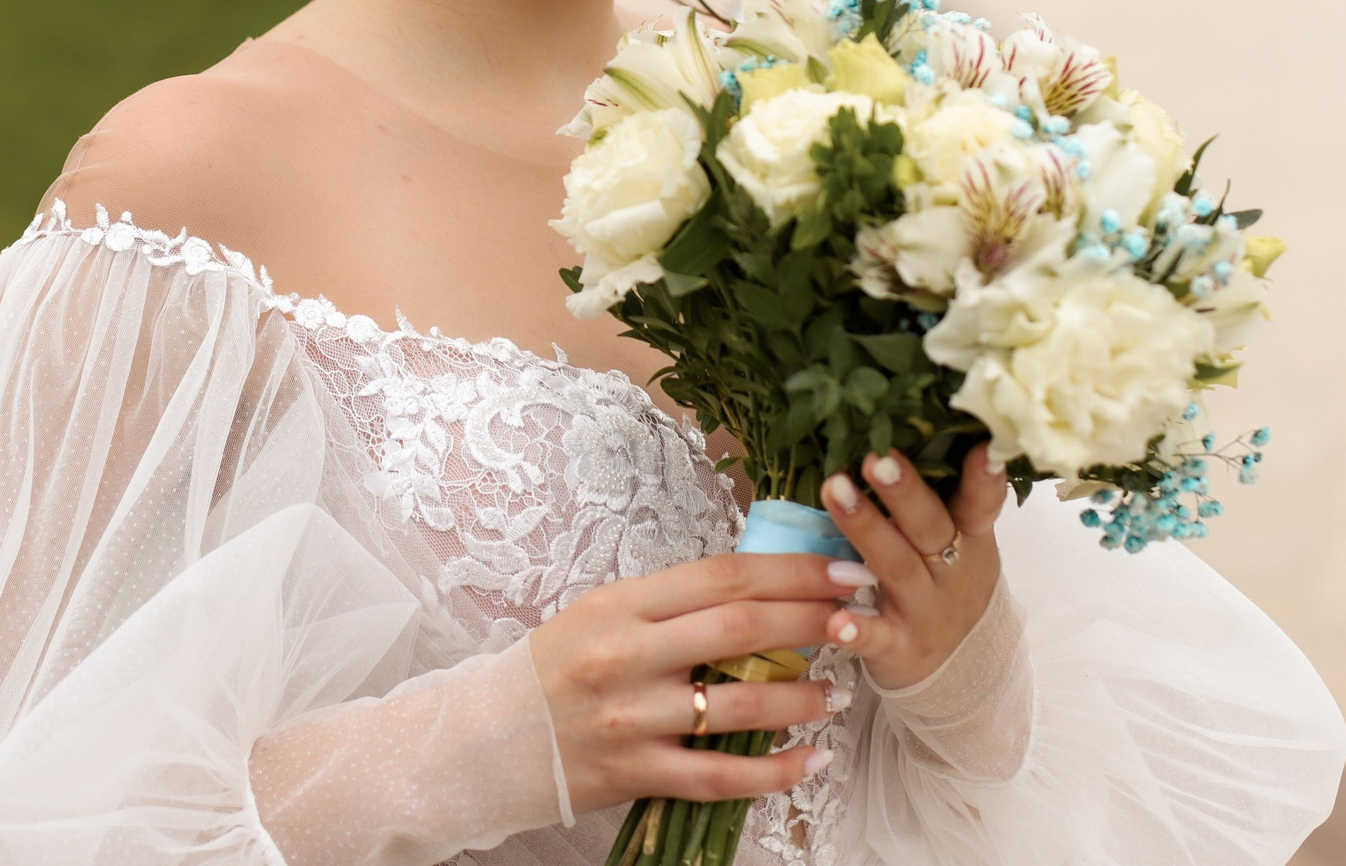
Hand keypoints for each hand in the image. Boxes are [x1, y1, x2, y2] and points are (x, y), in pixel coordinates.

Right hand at [527, 551, 864, 812]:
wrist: (484, 740)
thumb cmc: (552, 669)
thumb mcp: (600, 614)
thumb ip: (669, 604)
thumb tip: (755, 587)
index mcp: (621, 605)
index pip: (723, 576)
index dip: (792, 570)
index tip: (841, 568)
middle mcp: (627, 657)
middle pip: (741, 628)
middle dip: (813, 618)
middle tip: (861, 614)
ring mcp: (633, 720)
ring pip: (740, 705)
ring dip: (803, 696)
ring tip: (839, 690)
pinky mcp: (636, 774)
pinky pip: (721, 776)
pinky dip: (775, 771)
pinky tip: (813, 758)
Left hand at [819, 445, 1010, 690]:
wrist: (964, 673)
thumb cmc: (946, 584)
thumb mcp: (958, 542)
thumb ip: (938, 497)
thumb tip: (893, 424)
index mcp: (970, 538)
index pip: (981, 502)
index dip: (983, 477)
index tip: (983, 446)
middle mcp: (953, 572)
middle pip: (930, 527)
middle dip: (905, 492)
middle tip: (877, 457)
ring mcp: (927, 611)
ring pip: (896, 567)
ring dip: (866, 529)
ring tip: (835, 490)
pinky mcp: (900, 648)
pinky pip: (878, 636)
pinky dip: (858, 628)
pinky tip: (836, 618)